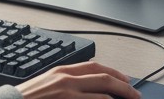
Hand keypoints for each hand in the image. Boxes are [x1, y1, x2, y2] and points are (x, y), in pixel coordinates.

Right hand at [14, 61, 141, 98]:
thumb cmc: (28, 98)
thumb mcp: (48, 83)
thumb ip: (67, 81)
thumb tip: (89, 86)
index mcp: (62, 71)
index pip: (96, 67)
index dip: (115, 73)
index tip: (126, 80)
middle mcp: (67, 80)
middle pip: (104, 79)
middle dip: (124, 87)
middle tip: (135, 95)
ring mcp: (67, 95)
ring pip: (103, 95)